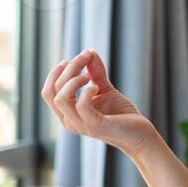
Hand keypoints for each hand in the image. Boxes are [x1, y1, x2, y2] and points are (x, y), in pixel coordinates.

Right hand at [42, 49, 159, 158]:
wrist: (139, 134)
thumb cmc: (120, 114)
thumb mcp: (104, 88)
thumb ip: (95, 72)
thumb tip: (89, 51)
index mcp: (67, 114)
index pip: (48, 92)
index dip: (56, 72)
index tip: (74, 59)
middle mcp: (70, 121)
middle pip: (53, 91)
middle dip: (68, 69)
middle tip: (86, 58)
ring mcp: (81, 125)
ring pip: (62, 98)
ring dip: (74, 80)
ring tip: (89, 76)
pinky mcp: (96, 126)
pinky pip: (82, 106)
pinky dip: (87, 91)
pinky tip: (97, 87)